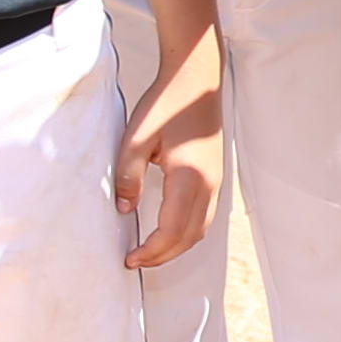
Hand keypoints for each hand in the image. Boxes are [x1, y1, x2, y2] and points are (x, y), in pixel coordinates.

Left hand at [115, 44, 224, 271]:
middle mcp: (209, 184)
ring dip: (177, 245)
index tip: (129, 258)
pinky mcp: (215, 174)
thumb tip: (124, 209)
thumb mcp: (135, 139)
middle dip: (163, 255)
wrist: (196, 80)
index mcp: (189, 178)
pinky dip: (187, 230)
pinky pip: (205, 214)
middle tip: (136, 261)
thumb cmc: (165, 104)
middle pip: (190, 237)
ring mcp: (216, 180)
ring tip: (151, 250)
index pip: (172, 231)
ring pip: (201, 228)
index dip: (151, 251)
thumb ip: (128, 177)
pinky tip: (169, 227)